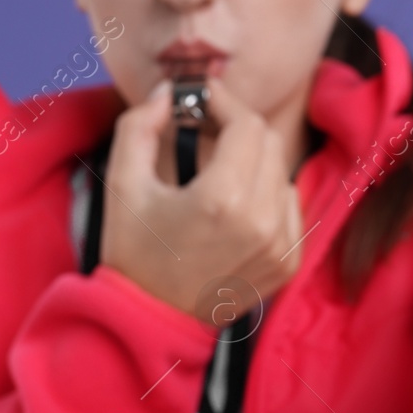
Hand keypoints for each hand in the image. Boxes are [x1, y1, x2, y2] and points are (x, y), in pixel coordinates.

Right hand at [99, 76, 305, 326]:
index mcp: (222, 198)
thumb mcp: (123, 184)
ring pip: (281, 171)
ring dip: (252, 160)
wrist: (150, 319)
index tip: (204, 99)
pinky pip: (289, 205)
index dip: (225, 102)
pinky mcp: (288, 263)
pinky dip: (266, 194)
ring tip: (217, 170)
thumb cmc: (134, 252)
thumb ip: (140, 126)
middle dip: (237, 127)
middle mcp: (260, 222)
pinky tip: (235, 204)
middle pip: (268, 142)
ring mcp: (279, 246)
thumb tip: (169, 93)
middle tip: (206, 129)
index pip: (246, 125)